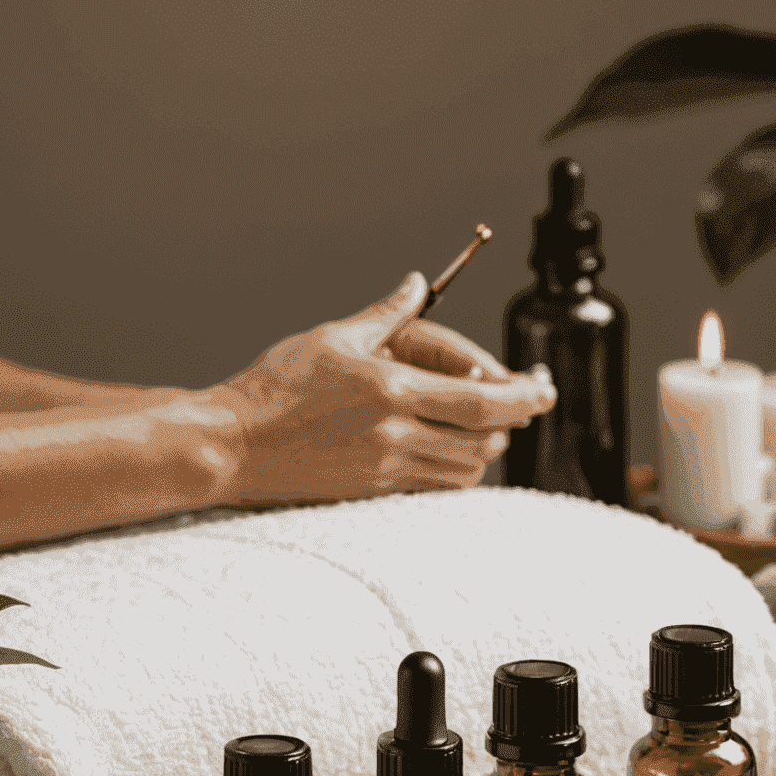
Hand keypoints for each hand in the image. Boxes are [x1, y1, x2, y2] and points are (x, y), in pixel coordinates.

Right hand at [216, 273, 556, 502]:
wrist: (231, 446)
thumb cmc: (271, 391)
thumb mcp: (331, 339)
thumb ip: (385, 315)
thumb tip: (416, 285)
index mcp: (389, 391)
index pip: (481, 401)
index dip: (524, 397)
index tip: (544, 388)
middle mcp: (394, 436)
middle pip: (483, 441)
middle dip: (511, 422)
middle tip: (520, 402)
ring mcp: (385, 469)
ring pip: (464, 470)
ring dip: (485, 447)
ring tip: (485, 424)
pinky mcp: (372, 490)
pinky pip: (434, 486)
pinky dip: (455, 469)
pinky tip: (448, 448)